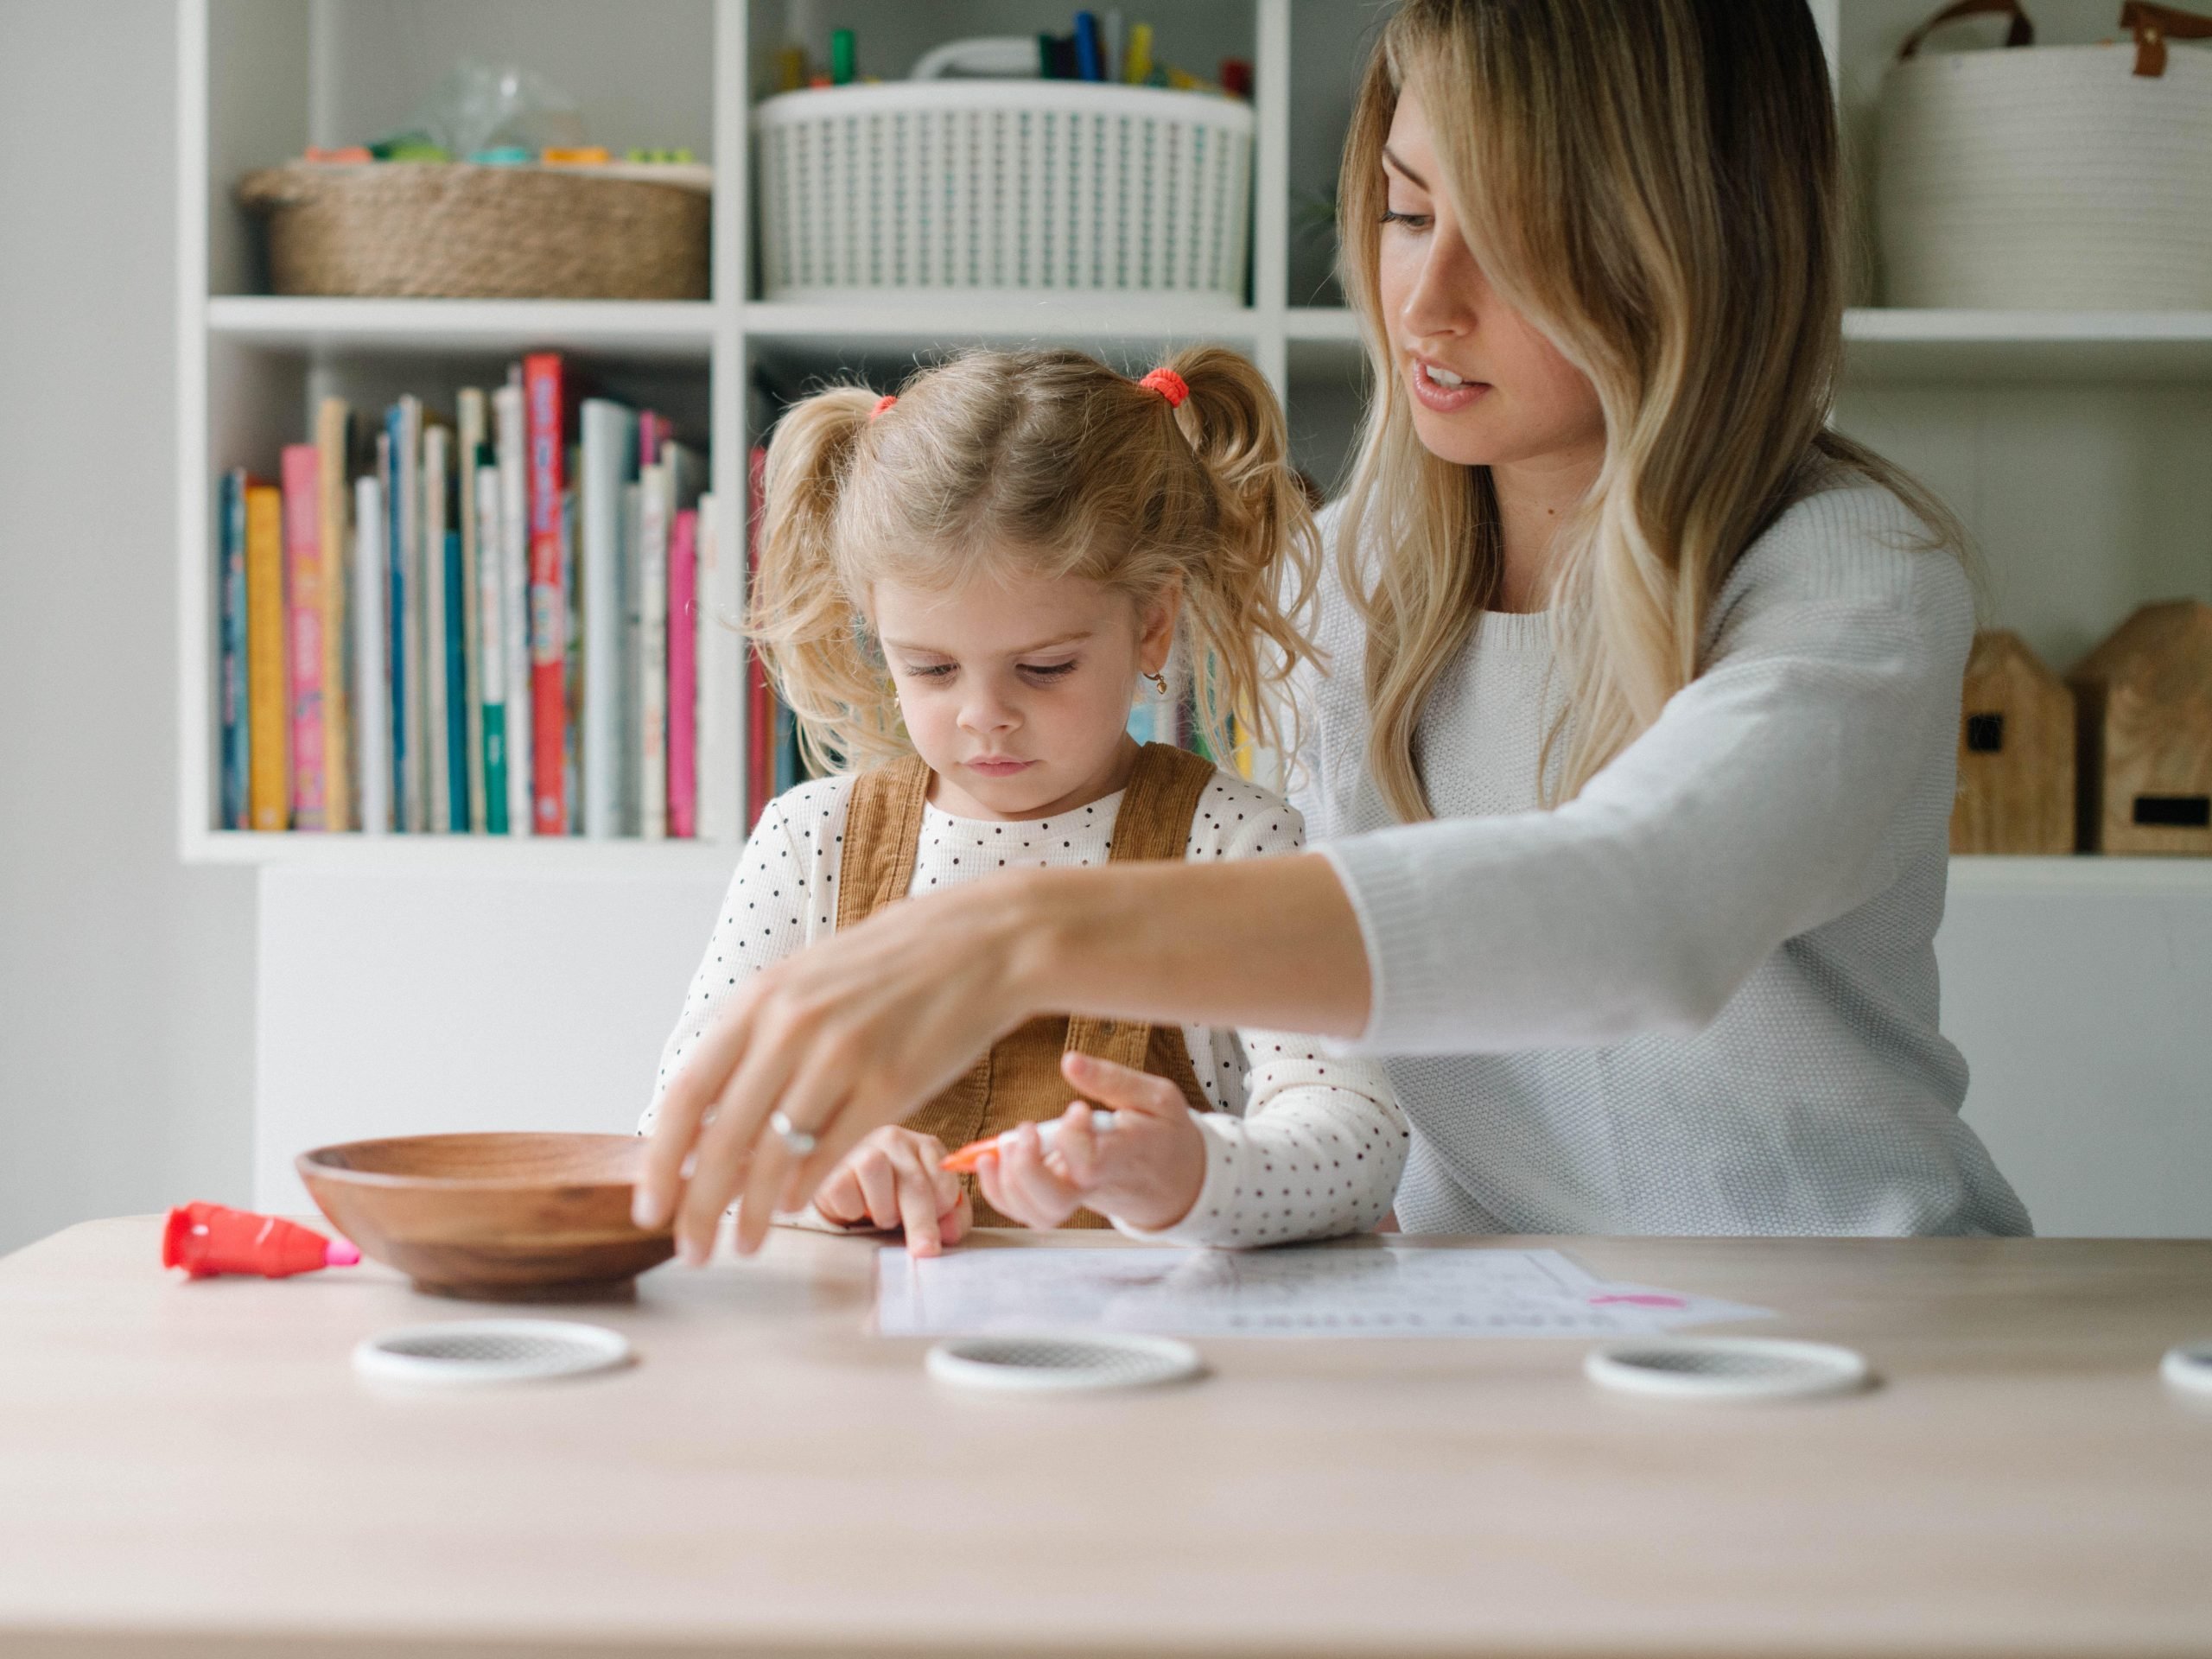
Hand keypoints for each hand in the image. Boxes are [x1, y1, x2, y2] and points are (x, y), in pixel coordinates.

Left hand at [635, 876, 1045, 1263]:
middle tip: (692, 1249)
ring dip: (754, 1212)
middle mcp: (793, 1027)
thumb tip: (712, 1111)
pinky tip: (797, 1205)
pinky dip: (808, 1188)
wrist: (986, 942)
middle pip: (722, 1139)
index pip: (686, 1094)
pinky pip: (834, 1152)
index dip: (660, 1161)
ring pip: (776, 1157)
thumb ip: (760, 1035)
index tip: (651, 1206)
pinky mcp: (893, 1084)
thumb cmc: (896, 963)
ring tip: (745, 1243)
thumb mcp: (809, 979)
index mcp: (762, 1000)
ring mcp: (843, 1056)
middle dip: (699, 1208)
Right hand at [814, 1127, 971, 1256]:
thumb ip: (952, 1217)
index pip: (943, 1175)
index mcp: (925, 1147)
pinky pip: (845, 1190)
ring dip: (883, 1208)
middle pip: (913, 1179)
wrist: (850, 1203)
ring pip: (875, 1170)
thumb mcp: (931, 1208)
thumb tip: (949, 1233)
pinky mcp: (833, 1168)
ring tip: (884, 1218)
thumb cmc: (897, 1204)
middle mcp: (894, 1139)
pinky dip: (853, 1210)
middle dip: (921, 1220)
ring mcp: (862, 1148)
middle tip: (924, 1250)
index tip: (939, 1232)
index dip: (943, 1207)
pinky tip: (857, 1211)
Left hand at [975, 1052, 1207, 1232]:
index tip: (1077, 1109)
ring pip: (1038, 1213)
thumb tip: (1069, 1061)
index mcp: (1125, 1156)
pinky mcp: (1061, 1201)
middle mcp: (1097, 1185)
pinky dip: (999, 1191)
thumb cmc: (1163, 1134)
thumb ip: (1113, 1079)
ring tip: (1003, 1145)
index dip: (1073, 1140)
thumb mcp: (1157, 1098)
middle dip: (1027, 1168)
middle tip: (1025, 1130)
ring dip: (1008, 1183)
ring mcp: (1077, 1197)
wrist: (1175, 1179)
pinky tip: (992, 1160)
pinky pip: (1025, 1211)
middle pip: (1056, 1201)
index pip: (1090, 1164)